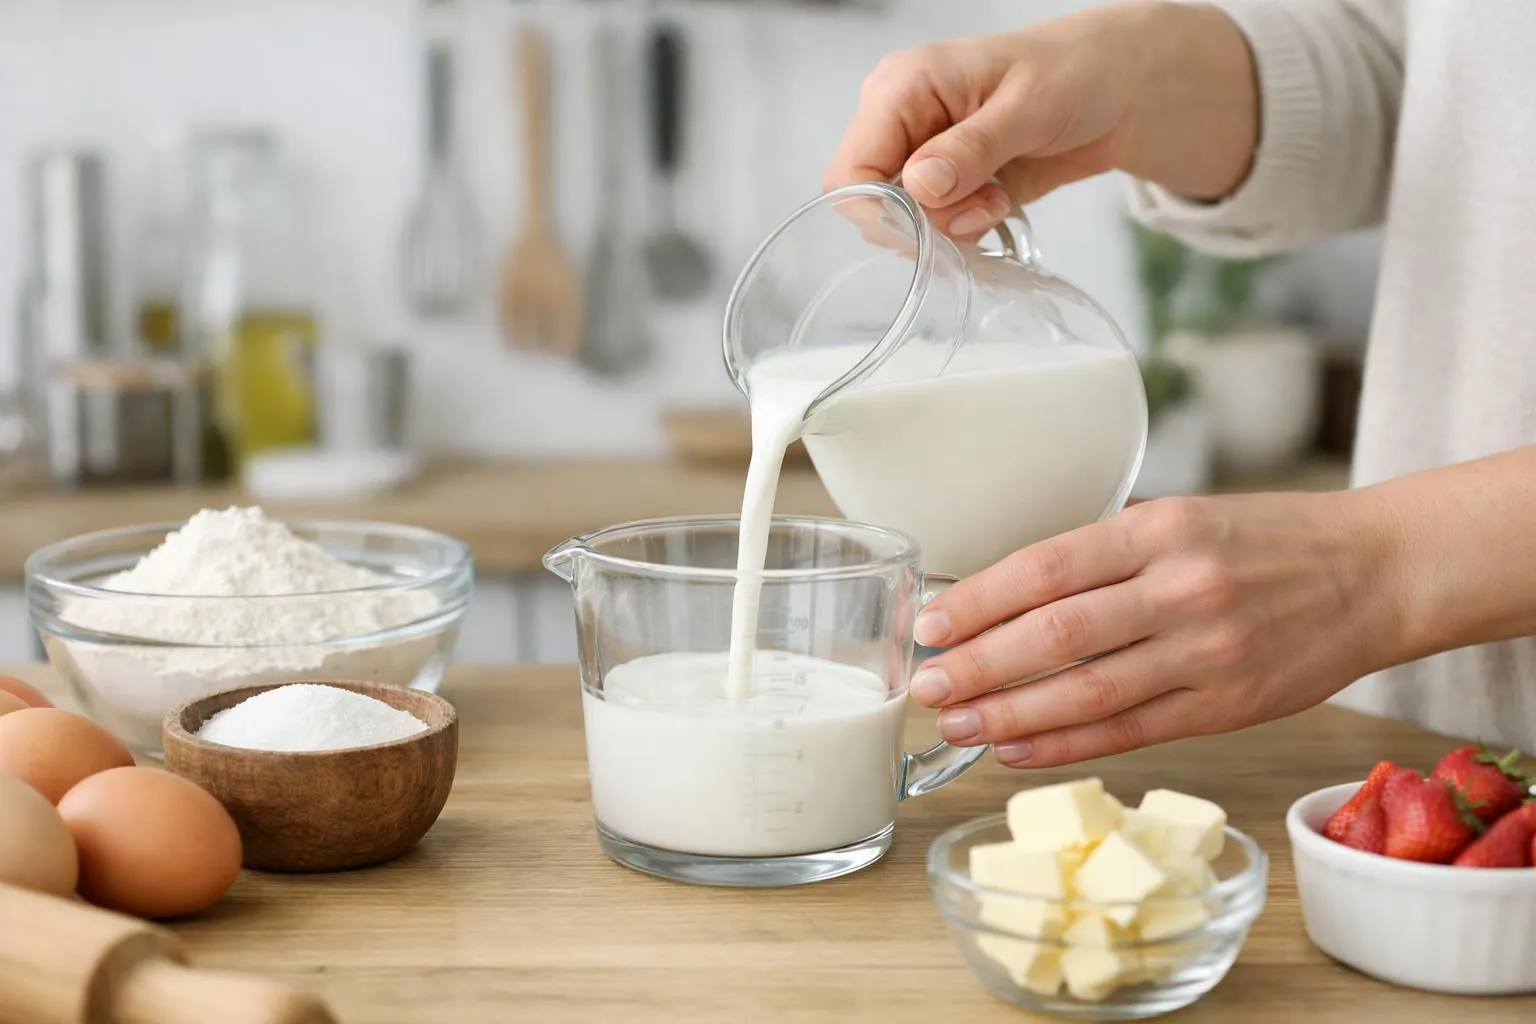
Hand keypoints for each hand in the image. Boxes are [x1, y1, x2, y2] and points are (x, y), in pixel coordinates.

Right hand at [823, 2, 1258, 236]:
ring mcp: (924, 158)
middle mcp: (902, 125)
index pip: (851, 172)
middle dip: (925, 222)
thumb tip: (921, 187)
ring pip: (905, 225)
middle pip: (873, 207)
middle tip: (984, 204)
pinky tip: (1001, 202)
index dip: (880, 211)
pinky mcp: (950, 186)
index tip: (934, 221)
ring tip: (999, 197)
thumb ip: (972, 148)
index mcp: (901, 90)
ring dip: (953, 227)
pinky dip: (967, 230)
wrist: (1118, 87)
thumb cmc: (1074, 72)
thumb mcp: (1028, 107)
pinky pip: (936, 230)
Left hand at [908, 491, 1407, 767]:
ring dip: (1010, 714)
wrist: (1376, 573)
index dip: (978, 601)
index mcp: (1160, 529)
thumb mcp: (1183, 517)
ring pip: (1087, 693)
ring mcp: (1207, 653)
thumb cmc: (1267, 541)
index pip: (1045, 567)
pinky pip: (1129, 732)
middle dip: (978, 665)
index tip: (929, 625)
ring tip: (958, 725)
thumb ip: (1105, 554)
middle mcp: (1181, 588)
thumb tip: (1005, 594)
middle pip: (1055, 635)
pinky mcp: (1228, 707)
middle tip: (925, 686)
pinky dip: (1065, 744)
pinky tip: (1017, 748)